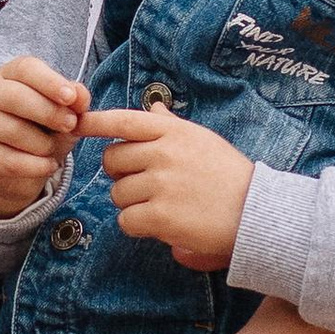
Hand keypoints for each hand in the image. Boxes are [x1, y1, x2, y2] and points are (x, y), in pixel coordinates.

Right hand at [0, 57, 88, 221]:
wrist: (19, 167)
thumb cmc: (43, 130)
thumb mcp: (64, 114)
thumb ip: (75, 103)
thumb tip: (81, 95)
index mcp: (10, 74)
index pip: (25, 68)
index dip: (49, 81)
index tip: (70, 97)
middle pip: (15, 97)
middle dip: (48, 112)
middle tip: (71, 124)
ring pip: (12, 131)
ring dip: (43, 144)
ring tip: (53, 149)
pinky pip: (8, 160)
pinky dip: (35, 166)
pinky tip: (48, 166)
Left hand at [82, 107, 252, 270]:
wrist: (256, 213)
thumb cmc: (229, 176)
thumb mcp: (202, 140)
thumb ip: (172, 126)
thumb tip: (154, 108)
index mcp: (173, 131)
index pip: (124, 120)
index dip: (96, 122)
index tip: (78, 124)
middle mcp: (163, 153)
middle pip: (112, 160)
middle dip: (121, 174)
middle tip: (146, 184)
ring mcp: (161, 184)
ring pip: (117, 193)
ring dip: (132, 203)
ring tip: (162, 205)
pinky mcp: (160, 216)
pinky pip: (126, 220)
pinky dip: (137, 226)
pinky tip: (160, 224)